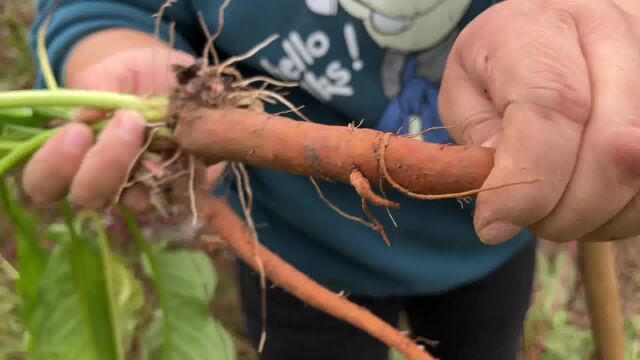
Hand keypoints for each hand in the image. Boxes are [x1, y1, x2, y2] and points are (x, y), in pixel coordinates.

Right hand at [22, 47, 225, 211]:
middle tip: (129, 123)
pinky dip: (189, 174)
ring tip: (165, 132)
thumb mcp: (112, 69)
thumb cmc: (131, 74)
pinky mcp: (183, 187)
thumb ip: (95, 87)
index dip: (55, 165)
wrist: (174, 76)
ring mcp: (143, 190)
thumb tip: (85, 116)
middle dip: (105, 165)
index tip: (78, 131)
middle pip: (89, 197)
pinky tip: (194, 150)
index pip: (44, 182)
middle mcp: (103, 181)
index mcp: (71, 157)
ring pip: (136, 202)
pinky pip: (184, 192)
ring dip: (148, 170)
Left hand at [439, 0, 639, 243]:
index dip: (527, 180)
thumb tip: (505, 191)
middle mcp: (609, 36)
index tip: (494, 224)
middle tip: (529, 220)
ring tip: (557, 205)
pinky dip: (623, 210)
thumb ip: (478, 135)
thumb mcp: (465, 89)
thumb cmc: (501, 64)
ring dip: (597, 215)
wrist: (560, 26)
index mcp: (537, 29)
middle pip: (612, 146)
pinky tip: (593, 199)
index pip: (550, 106)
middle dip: (564, 210)